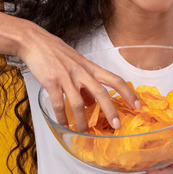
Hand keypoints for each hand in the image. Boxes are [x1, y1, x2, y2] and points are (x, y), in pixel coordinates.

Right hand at [16, 21, 139, 130]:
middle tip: (116, 125)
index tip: (137, 105)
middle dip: (110, 110)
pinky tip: (63, 124)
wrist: (34, 41)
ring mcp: (67, 77)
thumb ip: (86, 82)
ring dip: (82, 120)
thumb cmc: (55, 52)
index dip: (128, 93)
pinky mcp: (52, 82)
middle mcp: (81, 72)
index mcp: (90, 67)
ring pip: (78, 103)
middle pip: (101, 92)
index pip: (115, 79)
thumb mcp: (77, 64)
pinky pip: (58, 104)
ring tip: (84, 132)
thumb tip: (91, 102)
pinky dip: (62, 117)